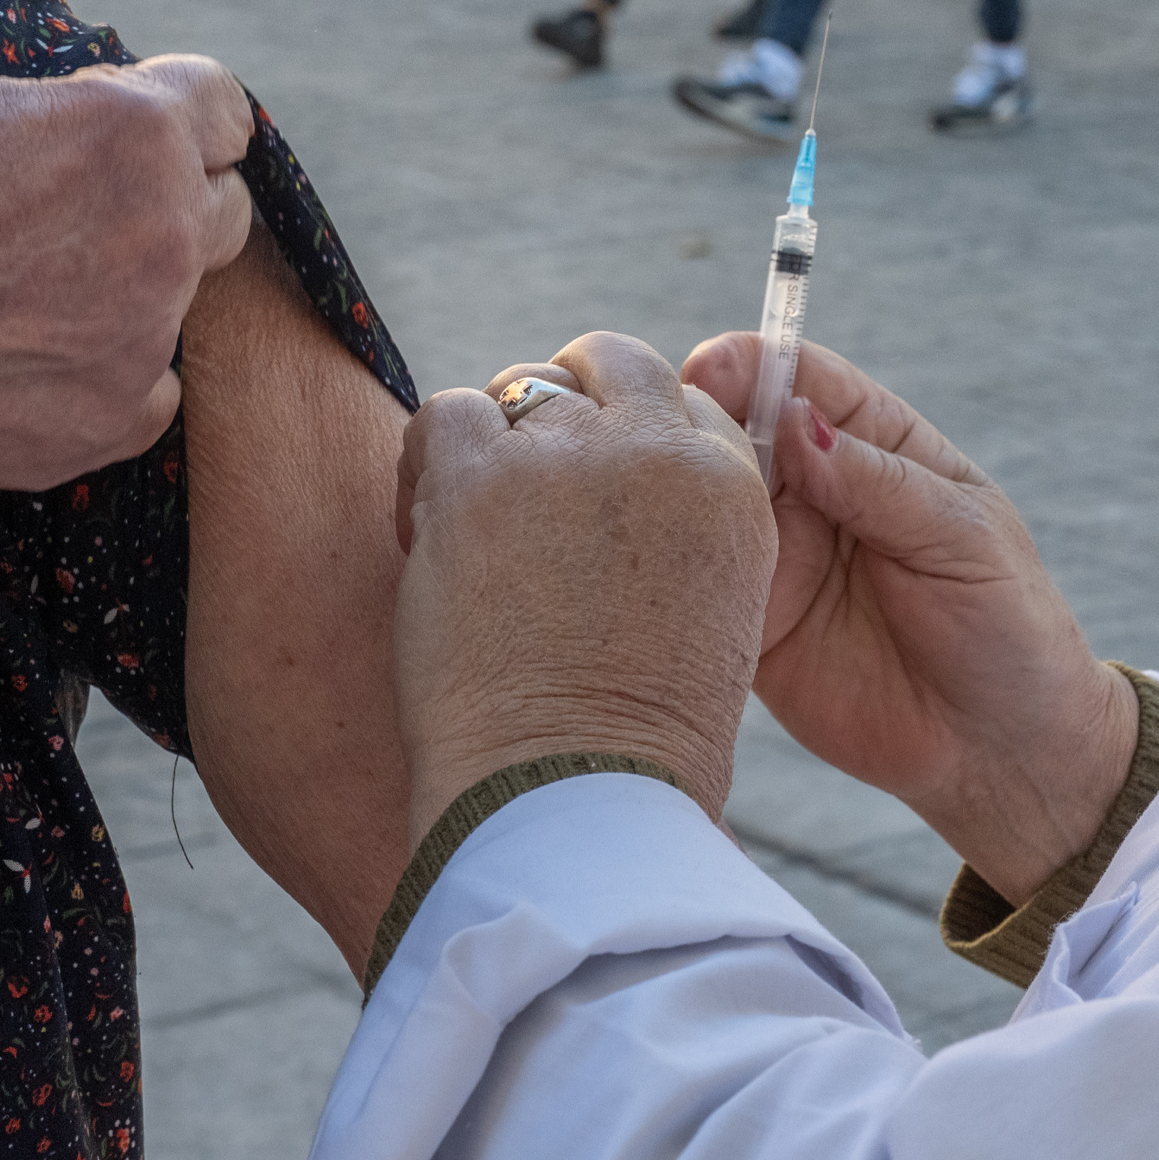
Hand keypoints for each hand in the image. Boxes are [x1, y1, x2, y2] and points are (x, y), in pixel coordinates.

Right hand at [0, 55, 254, 489]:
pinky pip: (148, 390)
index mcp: (133, 136)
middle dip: (167, 202)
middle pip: (220, 210)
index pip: (225, 111)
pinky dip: (101, 375)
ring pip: (177, 304)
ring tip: (18, 295)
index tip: (146, 131)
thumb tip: (72, 131)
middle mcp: (162, 238)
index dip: (181, 115)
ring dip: (125, 292)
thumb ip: (48, 115)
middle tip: (77, 214)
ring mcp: (142, 341)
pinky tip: (22, 361)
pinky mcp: (107, 425)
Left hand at [392, 334, 776, 842]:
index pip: (681, 403)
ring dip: (493, 445)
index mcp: (732, 490)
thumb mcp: (706, 625)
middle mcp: (660, 452)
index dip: (629, 435)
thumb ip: (674, 540)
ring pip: (520, 390)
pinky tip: (426, 531)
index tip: (593, 491)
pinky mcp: (480, 474)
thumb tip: (603, 511)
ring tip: (471, 532)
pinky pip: (446, 415)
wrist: (571, 796)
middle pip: (611, 363)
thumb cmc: (632, 748)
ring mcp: (568, 455)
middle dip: (567, 400)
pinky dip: (428, 463)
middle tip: (525, 479)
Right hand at [683, 335, 1139, 902]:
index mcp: (870, 443)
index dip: (747, 364)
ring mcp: (772, 555)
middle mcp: (809, 489)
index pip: (797, 378)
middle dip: (692, 423)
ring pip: (697, 503)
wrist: (1002, 751)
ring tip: (660, 506)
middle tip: (668, 440)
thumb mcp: (959, 540)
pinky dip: (664, 575)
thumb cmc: (1006, 627)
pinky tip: (652, 573)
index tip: (708, 369)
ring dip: (670, 496)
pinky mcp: (745, 623)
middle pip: (728, 429)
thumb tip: (793, 418)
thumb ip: (877, 482)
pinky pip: (690, 587)